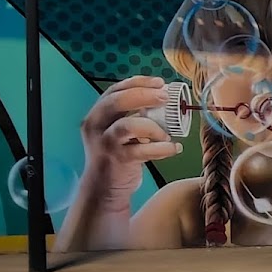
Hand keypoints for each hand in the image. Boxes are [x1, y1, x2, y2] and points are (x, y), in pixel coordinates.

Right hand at [79, 76, 181, 204]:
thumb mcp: (119, 131)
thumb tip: (163, 99)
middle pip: (117, 102)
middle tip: (165, 98)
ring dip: (153, 126)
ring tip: (167, 134)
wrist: (103, 188)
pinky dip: (162, 148)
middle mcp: (96, 126)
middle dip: (144, 95)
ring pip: (128, 125)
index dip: (138, 83)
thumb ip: (133, 115)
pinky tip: (174, 148)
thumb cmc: (117, 155)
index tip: (159, 83)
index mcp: (97, 114)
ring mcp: (105, 143)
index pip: (115, 90)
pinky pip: (143, 150)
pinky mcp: (117, 160)